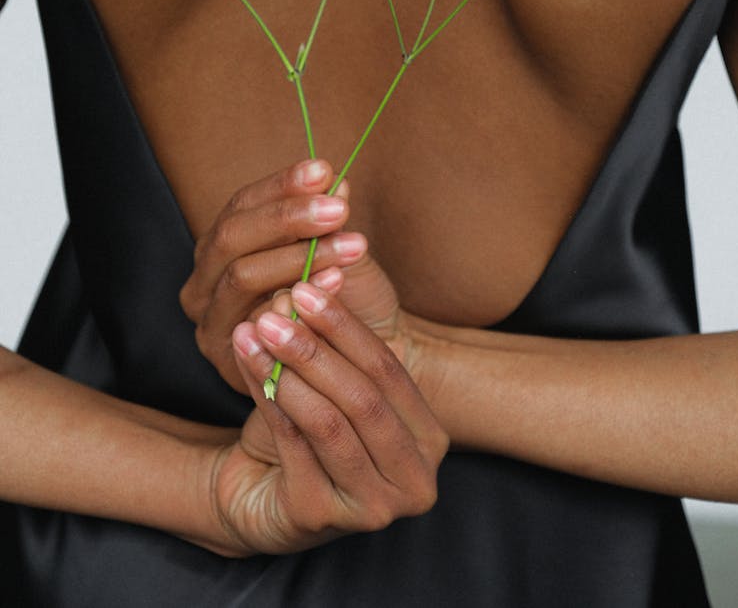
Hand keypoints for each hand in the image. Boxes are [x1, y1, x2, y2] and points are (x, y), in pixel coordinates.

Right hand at [180, 159, 401, 392]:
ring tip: (350, 245)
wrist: (355, 362)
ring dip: (300, 256)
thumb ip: (329, 219)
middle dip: (287, 217)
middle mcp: (205, 279)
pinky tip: (335, 281)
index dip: (280, 185)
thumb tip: (334, 181)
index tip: (322, 170)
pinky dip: (299, 297)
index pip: (242, 203)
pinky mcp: (227, 358)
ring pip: (242, 276)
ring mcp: (211, 320)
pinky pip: (257, 320)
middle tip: (338, 209)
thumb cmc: (341, 298)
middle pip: (232, 236)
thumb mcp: (335, 249)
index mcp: (222, 244)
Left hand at [207, 280, 448, 554]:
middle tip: (277, 309)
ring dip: (288, 369)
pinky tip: (245, 362)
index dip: (345, 326)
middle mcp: (414, 482)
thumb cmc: (310, 429)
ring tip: (257, 330)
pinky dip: (267, 396)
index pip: (389, 371)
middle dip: (316, 348)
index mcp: (430, 440)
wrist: (261, 491)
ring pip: (329, 422)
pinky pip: (293, 446)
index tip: (307, 285)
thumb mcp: (335, 383)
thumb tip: (314, 280)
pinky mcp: (323, 519)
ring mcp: (372, 509)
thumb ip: (336, 343)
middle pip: (363, 398)